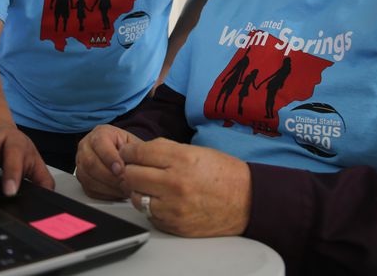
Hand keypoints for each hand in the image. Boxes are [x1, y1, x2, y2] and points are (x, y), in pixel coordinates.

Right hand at [76, 125, 141, 199]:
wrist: (121, 152)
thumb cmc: (127, 147)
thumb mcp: (133, 144)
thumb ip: (133, 152)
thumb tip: (136, 164)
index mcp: (100, 133)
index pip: (100, 144)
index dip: (110, 158)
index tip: (121, 169)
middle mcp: (86, 146)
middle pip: (91, 163)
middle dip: (110, 176)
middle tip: (125, 182)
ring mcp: (81, 162)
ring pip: (88, 178)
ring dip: (108, 187)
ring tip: (124, 188)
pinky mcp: (82, 178)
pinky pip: (90, 189)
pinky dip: (105, 194)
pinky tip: (118, 192)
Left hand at [120, 138, 250, 237]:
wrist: (248, 201)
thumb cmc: (224, 174)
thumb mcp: (195, 151)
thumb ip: (165, 150)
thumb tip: (137, 152)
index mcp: (181, 159)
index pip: (138, 153)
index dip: (129, 152)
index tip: (129, 153)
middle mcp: (175, 183)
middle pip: (131, 175)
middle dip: (130, 170)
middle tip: (136, 169)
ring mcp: (174, 207)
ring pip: (136, 197)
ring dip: (139, 191)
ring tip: (150, 186)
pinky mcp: (175, 225)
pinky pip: (149, 215)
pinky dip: (151, 208)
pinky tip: (162, 201)